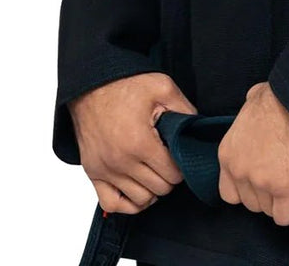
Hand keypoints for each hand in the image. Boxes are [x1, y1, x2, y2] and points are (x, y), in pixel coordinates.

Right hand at [68, 72, 197, 214]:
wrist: (91, 84)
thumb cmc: (126, 84)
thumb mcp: (163, 87)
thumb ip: (184, 110)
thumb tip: (196, 129)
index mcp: (140, 142)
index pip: (173, 174)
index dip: (181, 166)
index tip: (179, 155)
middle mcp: (121, 161)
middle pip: (159, 189)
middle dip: (169, 177)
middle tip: (169, 161)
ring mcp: (105, 169)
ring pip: (139, 200)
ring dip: (152, 190)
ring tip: (155, 173)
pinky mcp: (93, 172)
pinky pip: (111, 204)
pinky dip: (127, 203)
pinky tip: (137, 188)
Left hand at [217, 81, 288, 225]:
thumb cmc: (278, 97)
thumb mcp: (250, 100)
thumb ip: (247, 111)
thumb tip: (253, 102)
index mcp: (228, 154)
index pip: (229, 192)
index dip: (247, 191)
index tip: (263, 182)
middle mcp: (240, 172)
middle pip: (251, 203)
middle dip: (268, 196)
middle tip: (284, 182)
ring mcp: (260, 183)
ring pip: (269, 211)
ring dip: (284, 203)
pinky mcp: (283, 189)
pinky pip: (285, 217)